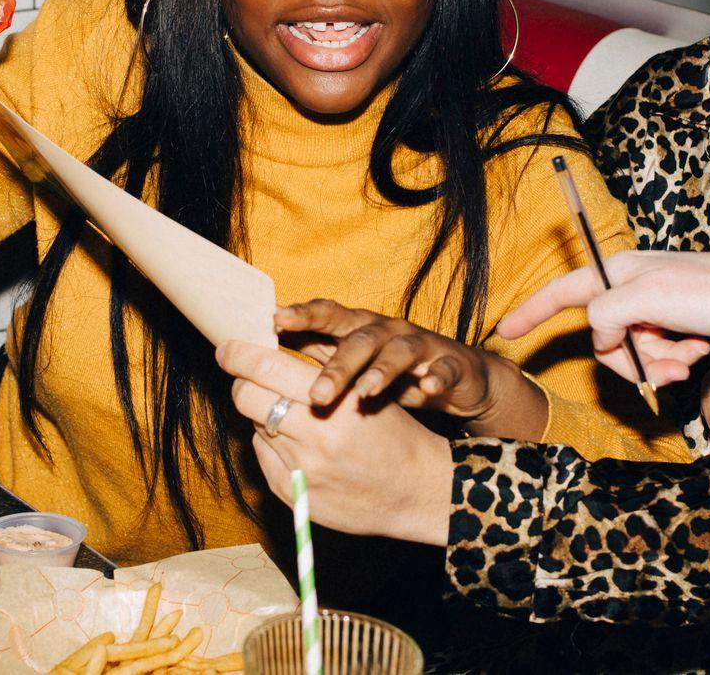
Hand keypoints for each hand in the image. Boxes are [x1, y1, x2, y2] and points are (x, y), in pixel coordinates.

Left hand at [216, 341, 452, 546]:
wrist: (417, 489)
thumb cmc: (392, 431)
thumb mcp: (364, 389)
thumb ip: (317, 371)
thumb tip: (266, 349)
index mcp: (335, 399)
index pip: (265, 368)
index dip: (239, 354)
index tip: (228, 347)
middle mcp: (315, 435)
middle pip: (247, 396)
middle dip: (242, 381)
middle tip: (244, 374)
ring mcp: (303, 469)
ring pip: (255, 425)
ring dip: (261, 413)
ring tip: (282, 410)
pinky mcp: (295, 495)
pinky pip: (263, 457)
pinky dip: (271, 443)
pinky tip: (294, 442)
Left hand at [276, 299, 547, 439]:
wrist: (456, 378)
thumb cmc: (390, 370)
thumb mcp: (351, 360)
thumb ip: (311, 355)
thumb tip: (253, 357)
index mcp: (357, 327)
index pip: (325, 315)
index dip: (301, 315)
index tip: (273, 321)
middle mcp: (386, 329)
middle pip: (358, 338)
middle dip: (336, 365)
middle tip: (316, 394)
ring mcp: (420, 344)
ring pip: (398, 352)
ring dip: (381, 371)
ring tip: (365, 394)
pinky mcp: (451, 363)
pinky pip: (444, 368)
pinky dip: (437, 377)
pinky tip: (428, 390)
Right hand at [497, 250, 709, 387]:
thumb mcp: (649, 298)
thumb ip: (606, 315)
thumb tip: (600, 338)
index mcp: (621, 271)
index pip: (563, 291)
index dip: (532, 311)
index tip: (507, 330)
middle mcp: (635, 285)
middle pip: (604, 336)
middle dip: (631, 360)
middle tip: (665, 366)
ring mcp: (657, 305)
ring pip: (633, 350)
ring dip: (660, 363)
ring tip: (690, 358)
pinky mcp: (679, 321)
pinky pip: (660, 352)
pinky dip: (678, 360)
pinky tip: (700, 351)